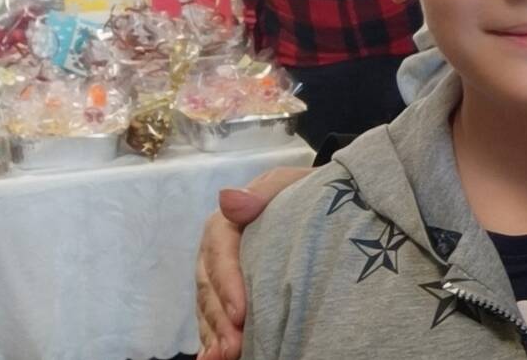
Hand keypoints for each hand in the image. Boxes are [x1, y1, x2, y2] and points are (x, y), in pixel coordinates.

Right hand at [196, 166, 311, 359]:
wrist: (317, 204)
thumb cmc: (305, 193)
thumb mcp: (290, 184)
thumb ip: (264, 191)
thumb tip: (227, 199)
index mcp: (228, 222)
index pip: (220, 252)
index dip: (227, 282)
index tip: (241, 312)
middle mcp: (218, 251)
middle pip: (210, 286)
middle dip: (220, 319)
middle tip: (234, 347)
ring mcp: (221, 275)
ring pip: (209, 307)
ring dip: (214, 334)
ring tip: (225, 357)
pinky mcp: (229, 294)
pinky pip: (214, 318)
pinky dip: (212, 338)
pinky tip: (214, 358)